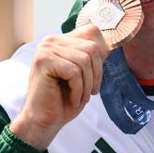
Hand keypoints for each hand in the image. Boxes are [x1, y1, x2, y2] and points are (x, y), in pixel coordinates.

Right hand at [9, 25, 108, 149]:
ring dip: (87, 84)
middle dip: (96, 73)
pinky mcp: (43, 61)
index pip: (92, 32)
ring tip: (81, 97)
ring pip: (84, 60)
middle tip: (91, 91)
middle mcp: (51, 40)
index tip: (95, 77)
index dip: (101, 54)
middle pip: (92, 47)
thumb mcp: (84, 74)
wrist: (44, 120)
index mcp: (61, 40)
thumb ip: (91, 56)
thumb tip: (110, 44)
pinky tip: (72, 99)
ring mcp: (45, 49)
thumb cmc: (64, 99)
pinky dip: (78, 89)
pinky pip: (74, 72)